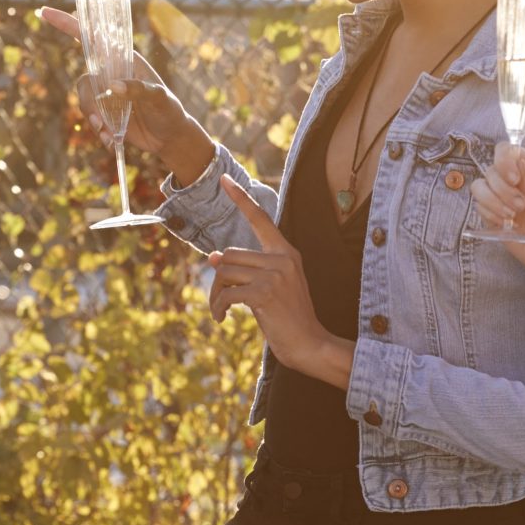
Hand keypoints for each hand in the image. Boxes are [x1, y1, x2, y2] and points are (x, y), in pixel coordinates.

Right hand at [35, 6, 213, 182]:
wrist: (169, 137)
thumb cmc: (169, 111)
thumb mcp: (159, 98)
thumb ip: (139, 89)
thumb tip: (112, 86)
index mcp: (124, 59)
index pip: (93, 37)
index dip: (68, 23)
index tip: (45, 13)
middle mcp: (111, 72)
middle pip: (84, 79)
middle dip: (89, 103)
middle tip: (100, 124)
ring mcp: (106, 92)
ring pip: (84, 100)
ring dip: (93, 119)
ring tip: (108, 135)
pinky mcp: (104, 111)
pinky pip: (90, 116)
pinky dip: (97, 130)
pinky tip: (111, 141)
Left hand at [207, 177, 341, 379]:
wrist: (310, 344)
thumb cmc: (289, 318)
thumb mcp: (271, 287)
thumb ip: (248, 269)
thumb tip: (213, 256)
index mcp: (286, 253)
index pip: (260, 218)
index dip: (240, 198)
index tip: (223, 180)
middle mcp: (282, 258)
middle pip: (229, 255)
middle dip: (218, 279)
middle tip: (220, 301)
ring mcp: (275, 275)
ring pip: (224, 272)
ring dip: (216, 295)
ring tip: (221, 312)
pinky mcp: (265, 293)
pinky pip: (227, 293)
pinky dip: (218, 307)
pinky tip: (222, 319)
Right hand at [474, 142, 524, 284]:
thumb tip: (516, 169)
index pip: (508, 152)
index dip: (504, 160)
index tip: (514, 180)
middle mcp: (517, 185)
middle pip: (491, 170)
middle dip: (501, 187)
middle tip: (521, 205)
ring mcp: (505, 203)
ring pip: (479, 188)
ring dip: (492, 200)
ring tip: (513, 215)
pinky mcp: (498, 223)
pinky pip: (481, 210)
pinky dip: (490, 214)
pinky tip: (508, 224)